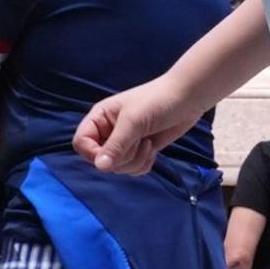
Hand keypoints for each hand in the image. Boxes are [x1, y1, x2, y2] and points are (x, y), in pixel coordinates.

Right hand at [76, 82, 191, 176]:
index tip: (111, 154)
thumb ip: (116, 145)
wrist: (188, 98)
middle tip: (138, 141)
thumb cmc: (158, 101)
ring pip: (117, 168)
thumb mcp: (134, 121)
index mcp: (100, 117)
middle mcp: (108, 131)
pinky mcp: (139, 151)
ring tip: (148, 143)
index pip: (81, 143)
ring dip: (135, 161)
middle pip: (100, 160)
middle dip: (122, 157)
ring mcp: (124, 142)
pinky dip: (143, 164)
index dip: (93, 153)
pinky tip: (153, 149)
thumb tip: (100, 167)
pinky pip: (132, 170)